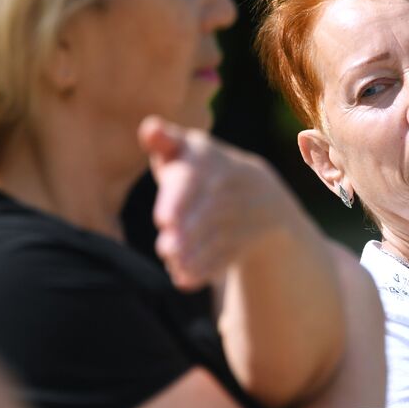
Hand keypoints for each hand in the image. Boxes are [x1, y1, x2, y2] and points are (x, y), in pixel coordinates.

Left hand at [140, 116, 295, 290]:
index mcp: (209, 161)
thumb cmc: (203, 168)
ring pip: (218, 238)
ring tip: (173, 264)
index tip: (161, 221)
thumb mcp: (187, 149)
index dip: (178, 201)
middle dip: (188, 233)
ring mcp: (244, 215)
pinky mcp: (248, 240)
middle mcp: (230, 187)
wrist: (259, 192)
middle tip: (165, 248)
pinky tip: (183, 279)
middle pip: (208, 213)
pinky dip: (206, 271)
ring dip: (196, 254)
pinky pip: (227, 257)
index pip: (193, 182)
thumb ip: (164, 141)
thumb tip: (148, 128)